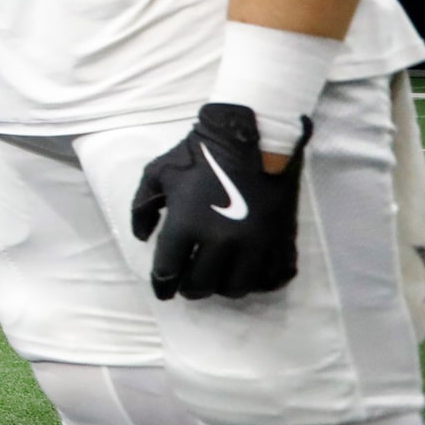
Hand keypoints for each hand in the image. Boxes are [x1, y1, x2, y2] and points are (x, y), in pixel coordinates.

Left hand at [132, 103, 306, 299]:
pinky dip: (257, 281)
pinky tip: (247, 272)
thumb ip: (142, 208)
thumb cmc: (199, 154)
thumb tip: (142, 238)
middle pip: (203, 286)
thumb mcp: (157, 174)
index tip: (162, 289)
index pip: (169, 272)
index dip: (162, 285)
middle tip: (188, 283)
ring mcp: (256, 242)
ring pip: (238, 287)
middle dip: (190, 288)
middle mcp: (222, 240)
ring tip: (217, 276)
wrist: (252, 136)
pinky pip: (272, 277)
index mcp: (187, 225)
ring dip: (223, 286)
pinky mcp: (281, 239)